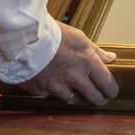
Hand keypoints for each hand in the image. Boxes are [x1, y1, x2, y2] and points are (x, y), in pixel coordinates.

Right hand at [0, 23, 118, 105]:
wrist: (23, 40)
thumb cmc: (52, 34)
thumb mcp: (79, 37)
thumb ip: (96, 51)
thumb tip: (111, 58)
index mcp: (87, 62)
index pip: (106, 83)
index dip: (111, 90)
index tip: (112, 92)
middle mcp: (75, 77)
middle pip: (92, 96)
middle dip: (98, 99)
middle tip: (99, 99)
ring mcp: (57, 86)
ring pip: (72, 100)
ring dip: (75, 98)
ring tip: (76, 94)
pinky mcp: (41, 91)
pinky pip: (51, 96)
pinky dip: (54, 93)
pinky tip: (54, 87)